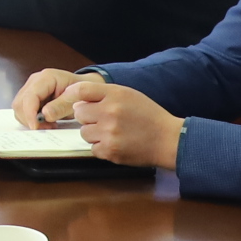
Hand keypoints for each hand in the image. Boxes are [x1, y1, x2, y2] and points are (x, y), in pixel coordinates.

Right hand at [13, 67, 92, 123]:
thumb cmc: (81, 92)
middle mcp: (35, 81)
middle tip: (48, 127)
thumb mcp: (76, 100)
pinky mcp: (30, 97)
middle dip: (30, 119)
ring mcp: (30, 88)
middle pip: (20, 103)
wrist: (83, 88)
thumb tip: (44, 115)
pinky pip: (23, 111)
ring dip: (31, 120)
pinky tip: (46, 121)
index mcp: (46, 77)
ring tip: (49, 123)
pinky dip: (32, 119)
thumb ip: (61, 106)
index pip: (30, 96)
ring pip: (19, 108)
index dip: (30, 113)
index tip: (35, 127)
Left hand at [19, 72, 181, 166]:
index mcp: (115, 94)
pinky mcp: (110, 151)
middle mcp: (110, 112)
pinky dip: (101, 147)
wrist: (168, 139)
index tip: (73, 100)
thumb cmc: (148, 116)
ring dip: (93, 133)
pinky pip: (92, 148)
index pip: (81, 89)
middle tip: (101, 120)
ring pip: (84, 132)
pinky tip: (115, 142)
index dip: (73, 95)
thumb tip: (76, 98)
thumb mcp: (129, 95)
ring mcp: (109, 133)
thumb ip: (105, 94)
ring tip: (111, 132)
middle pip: (78, 113)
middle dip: (86, 117)